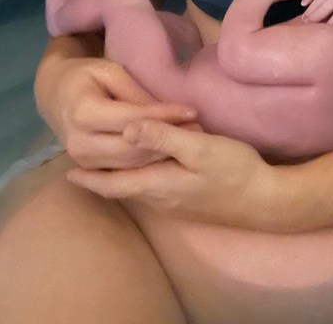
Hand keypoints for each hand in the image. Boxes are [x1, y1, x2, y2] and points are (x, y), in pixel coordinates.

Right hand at [35, 51, 197, 169]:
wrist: (54, 93)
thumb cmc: (85, 76)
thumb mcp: (110, 72)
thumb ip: (135, 94)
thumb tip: (167, 113)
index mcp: (84, 113)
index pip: (133, 119)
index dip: (164, 117)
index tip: (192, 112)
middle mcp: (80, 142)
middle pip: (132, 149)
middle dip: (167, 142)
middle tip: (199, 131)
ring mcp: (82, 159)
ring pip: (130, 165)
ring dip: (161, 156)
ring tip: (191, 141)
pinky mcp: (89, 167)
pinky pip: (122, 170)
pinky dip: (147, 164)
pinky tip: (169, 154)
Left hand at [67, 118, 275, 229]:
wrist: (265, 200)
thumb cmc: (233, 169)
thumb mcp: (199, 147)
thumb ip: (163, 138)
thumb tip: (126, 129)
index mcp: (158, 184)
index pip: (113, 183)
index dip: (89, 177)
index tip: (67, 169)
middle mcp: (160, 199)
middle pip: (121, 189)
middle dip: (98, 179)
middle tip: (77, 165)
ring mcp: (175, 204)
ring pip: (136, 190)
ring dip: (117, 179)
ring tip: (102, 164)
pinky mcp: (188, 202)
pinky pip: (151, 190)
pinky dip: (136, 180)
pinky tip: (141, 169)